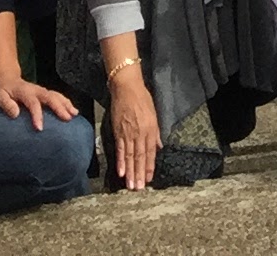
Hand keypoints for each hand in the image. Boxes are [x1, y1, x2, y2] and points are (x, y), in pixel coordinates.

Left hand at [0, 68, 79, 128]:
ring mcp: (41, 90)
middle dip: (59, 107)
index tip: (40, 128)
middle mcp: (35, 90)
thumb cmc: (2, 89)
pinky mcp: (44, 93)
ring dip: (66, 104)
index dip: (37, 115)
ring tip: (74, 114)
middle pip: (50, 97)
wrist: (6, 76)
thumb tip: (15, 114)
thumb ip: (6, 104)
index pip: (32, 103)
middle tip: (67, 118)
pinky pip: (57, 96)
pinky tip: (73, 110)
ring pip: (56, 95)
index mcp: (24, 91)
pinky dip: (66, 102)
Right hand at [108, 69, 159, 184]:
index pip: (150, 152)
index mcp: (150, 129)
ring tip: (131, 186)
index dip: (150, 167)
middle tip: (139, 189)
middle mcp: (140, 133)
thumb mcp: (154, 113)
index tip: (149, 179)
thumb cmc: (142, 98)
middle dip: (140, 174)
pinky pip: (120, 149)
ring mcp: (128, 134)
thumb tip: (158, 146)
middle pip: (140, 157)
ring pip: (130, 157)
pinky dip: (120, 162)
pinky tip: (121, 173)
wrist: (127, 88)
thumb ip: (156, 132)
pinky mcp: (118, 132)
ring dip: (130, 172)